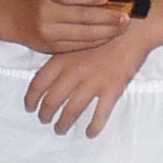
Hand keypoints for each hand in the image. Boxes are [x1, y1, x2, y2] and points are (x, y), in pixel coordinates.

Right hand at [16, 0, 135, 54]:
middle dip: (106, 18)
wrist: (14, 16)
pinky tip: (107, 37)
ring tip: (122, 28)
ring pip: (82, 35)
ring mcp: (48, 33)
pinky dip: (95, 42)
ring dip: (105, 32)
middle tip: (125, 17)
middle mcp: (46, 14)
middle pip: (81, 17)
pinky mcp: (50, 48)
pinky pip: (77, 46)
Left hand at [24, 13, 153, 135]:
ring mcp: (93, 82)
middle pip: (52, 101)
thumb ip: (62, 58)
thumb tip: (49, 77)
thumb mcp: (76, 39)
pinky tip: (89, 133)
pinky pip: (100, 114)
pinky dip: (94, 126)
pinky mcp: (112, 89)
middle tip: (45, 120)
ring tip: (60, 129)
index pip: (39, 83)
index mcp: (63, 58)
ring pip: (72, 110)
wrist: (133, 29)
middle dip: (45, 114)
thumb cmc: (104, 31)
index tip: (29, 107)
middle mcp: (74, 72)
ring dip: (63, 123)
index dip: (31, 99)